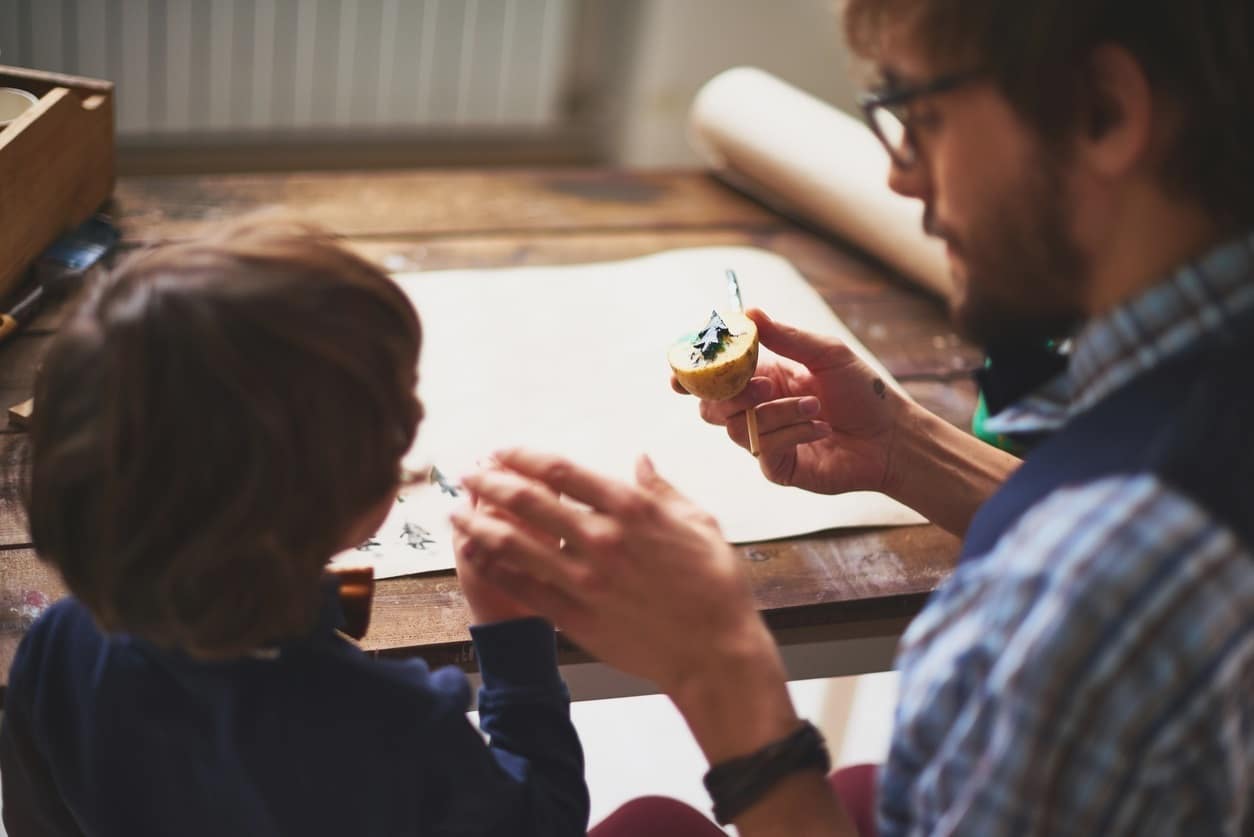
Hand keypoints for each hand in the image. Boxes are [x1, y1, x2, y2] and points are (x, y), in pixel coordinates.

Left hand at [449, 449, 781, 699]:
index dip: (522, 456)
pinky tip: (476, 557)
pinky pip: (523, 588)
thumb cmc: (716, 586)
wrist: (716, 653)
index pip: (560, 470)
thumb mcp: (700, 523)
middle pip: (527, 501)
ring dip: (478, 523)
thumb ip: (662, 489)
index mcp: (632, 509)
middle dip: (489, 482)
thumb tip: (639, 458)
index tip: (501, 451)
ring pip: (514, 544)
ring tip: (457, 513)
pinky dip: (495, 569)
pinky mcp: (577, 617)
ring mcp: (585, 581)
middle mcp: (602, 540)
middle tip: (467, 475)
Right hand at [674, 308, 906, 495]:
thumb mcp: (825, 352)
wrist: (890, 435)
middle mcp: (756, 409)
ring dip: (776, 413)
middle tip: (764, 386)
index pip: (714, 377)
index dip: (690, 375)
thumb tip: (748, 311)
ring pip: (736, 427)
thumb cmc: (861, 391)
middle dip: (731, 393)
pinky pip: (763, 450)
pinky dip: (792, 433)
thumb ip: (785, 336)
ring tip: (814, 406)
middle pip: (710, 406)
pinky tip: (820, 429)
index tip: (679, 373)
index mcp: (761, 377)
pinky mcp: (776, 467)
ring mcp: (764, 440)